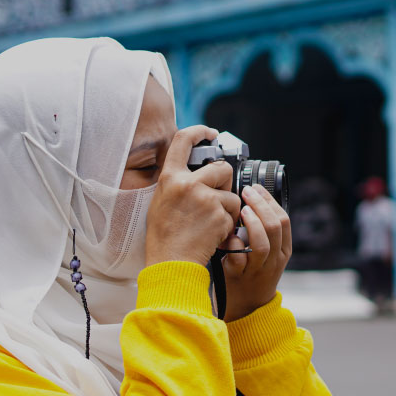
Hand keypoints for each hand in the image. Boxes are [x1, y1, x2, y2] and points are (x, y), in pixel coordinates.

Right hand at [145, 126, 241, 266]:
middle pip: (221, 168)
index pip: (183, 140)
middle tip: (217, 198)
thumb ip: (178, 183)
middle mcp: (187, 184)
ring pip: (231, 194)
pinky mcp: (219, 214)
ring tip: (210, 224)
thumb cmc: (164, 237)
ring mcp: (205, 198)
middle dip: (225, 182)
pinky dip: (228, 225)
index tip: (210, 133)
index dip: (199, 132)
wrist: (171, 263)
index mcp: (169, 178)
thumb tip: (197, 172)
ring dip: (227, 209)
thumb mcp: (162, 202)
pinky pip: (233, 214)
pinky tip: (213, 234)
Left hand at [220, 184, 291, 321]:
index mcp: (283, 250)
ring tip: (242, 210)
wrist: (247, 307)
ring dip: (252, 223)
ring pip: (262, 244)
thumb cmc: (252, 272)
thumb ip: (262, 231)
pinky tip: (228, 236)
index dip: (270, 201)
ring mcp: (258, 270)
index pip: (284, 220)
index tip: (256, 188)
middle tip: (247, 192)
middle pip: (275, 228)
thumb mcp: (266, 252)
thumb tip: (250, 199)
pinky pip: (239, 259)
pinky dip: (233, 245)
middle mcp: (274, 260)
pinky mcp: (240, 277)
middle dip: (260, 205)